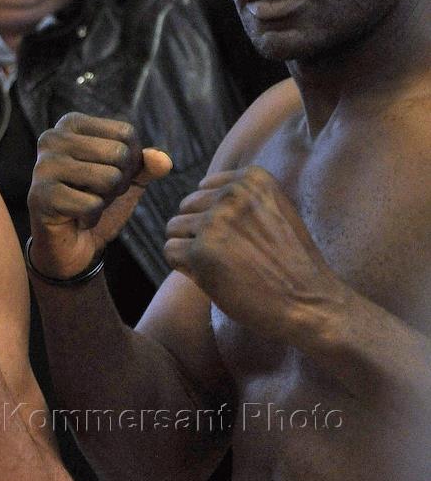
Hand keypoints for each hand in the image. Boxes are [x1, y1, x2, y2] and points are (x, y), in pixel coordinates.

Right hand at [28, 113, 171, 279]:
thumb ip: (147, 165)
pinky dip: (92, 218)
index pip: (126, 133)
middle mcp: (53, 137)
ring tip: (86, 203)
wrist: (69, 246)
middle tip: (96, 194)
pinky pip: (92, 205)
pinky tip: (75, 218)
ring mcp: (44, 165)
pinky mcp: (40, 195)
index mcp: (72, 123)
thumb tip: (164, 160)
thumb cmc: (95, 203)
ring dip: (106, 200)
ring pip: (108, 178)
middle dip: (118, 183)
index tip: (109, 176)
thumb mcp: (127, 180)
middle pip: (119, 153)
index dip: (131, 162)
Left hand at [164, 167, 341, 343]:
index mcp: (252, 178)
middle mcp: (232, 194)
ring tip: (221, 267)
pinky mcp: (201, 253)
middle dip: (200, 231)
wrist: (310, 303)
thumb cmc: (291, 261)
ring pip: (174, 228)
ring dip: (190, 249)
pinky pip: (170, 251)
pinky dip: (184, 267)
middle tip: (229, 257)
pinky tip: (210, 278)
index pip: (204, 189)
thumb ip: (242, 196)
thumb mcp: (276, 209)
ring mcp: (215, 222)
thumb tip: (198, 190)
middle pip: (186, 207)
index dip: (215, 217)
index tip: (239, 238)